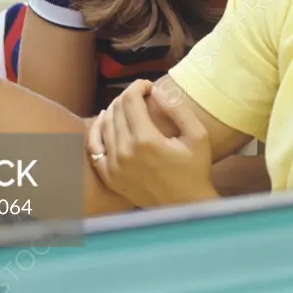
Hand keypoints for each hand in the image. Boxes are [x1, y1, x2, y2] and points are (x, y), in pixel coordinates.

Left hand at [86, 80, 216, 208]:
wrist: (184, 206)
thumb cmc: (194, 169)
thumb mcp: (197, 136)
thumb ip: (178, 109)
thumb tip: (158, 90)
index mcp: (146, 140)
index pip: (130, 100)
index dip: (138, 86)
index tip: (149, 86)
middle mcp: (125, 151)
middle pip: (117, 109)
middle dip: (129, 96)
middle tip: (142, 95)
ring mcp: (113, 165)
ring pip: (105, 124)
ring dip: (115, 109)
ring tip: (129, 105)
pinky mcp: (109, 176)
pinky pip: (94, 147)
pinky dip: (97, 130)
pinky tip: (104, 120)